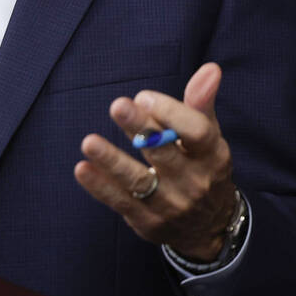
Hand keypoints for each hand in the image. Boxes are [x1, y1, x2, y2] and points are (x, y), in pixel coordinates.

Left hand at [74, 62, 238, 261]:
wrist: (210, 228)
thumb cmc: (203, 167)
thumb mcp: (209, 137)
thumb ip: (202, 102)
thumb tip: (210, 68)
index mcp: (212, 155)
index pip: (196, 133)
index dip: (171, 113)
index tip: (144, 97)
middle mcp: (194, 182)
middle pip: (164, 152)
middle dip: (140, 129)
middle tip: (118, 105)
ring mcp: (170, 205)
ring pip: (139, 180)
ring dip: (113, 161)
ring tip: (90, 142)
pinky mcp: (147, 222)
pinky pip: (121, 202)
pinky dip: (100, 187)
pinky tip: (83, 168)